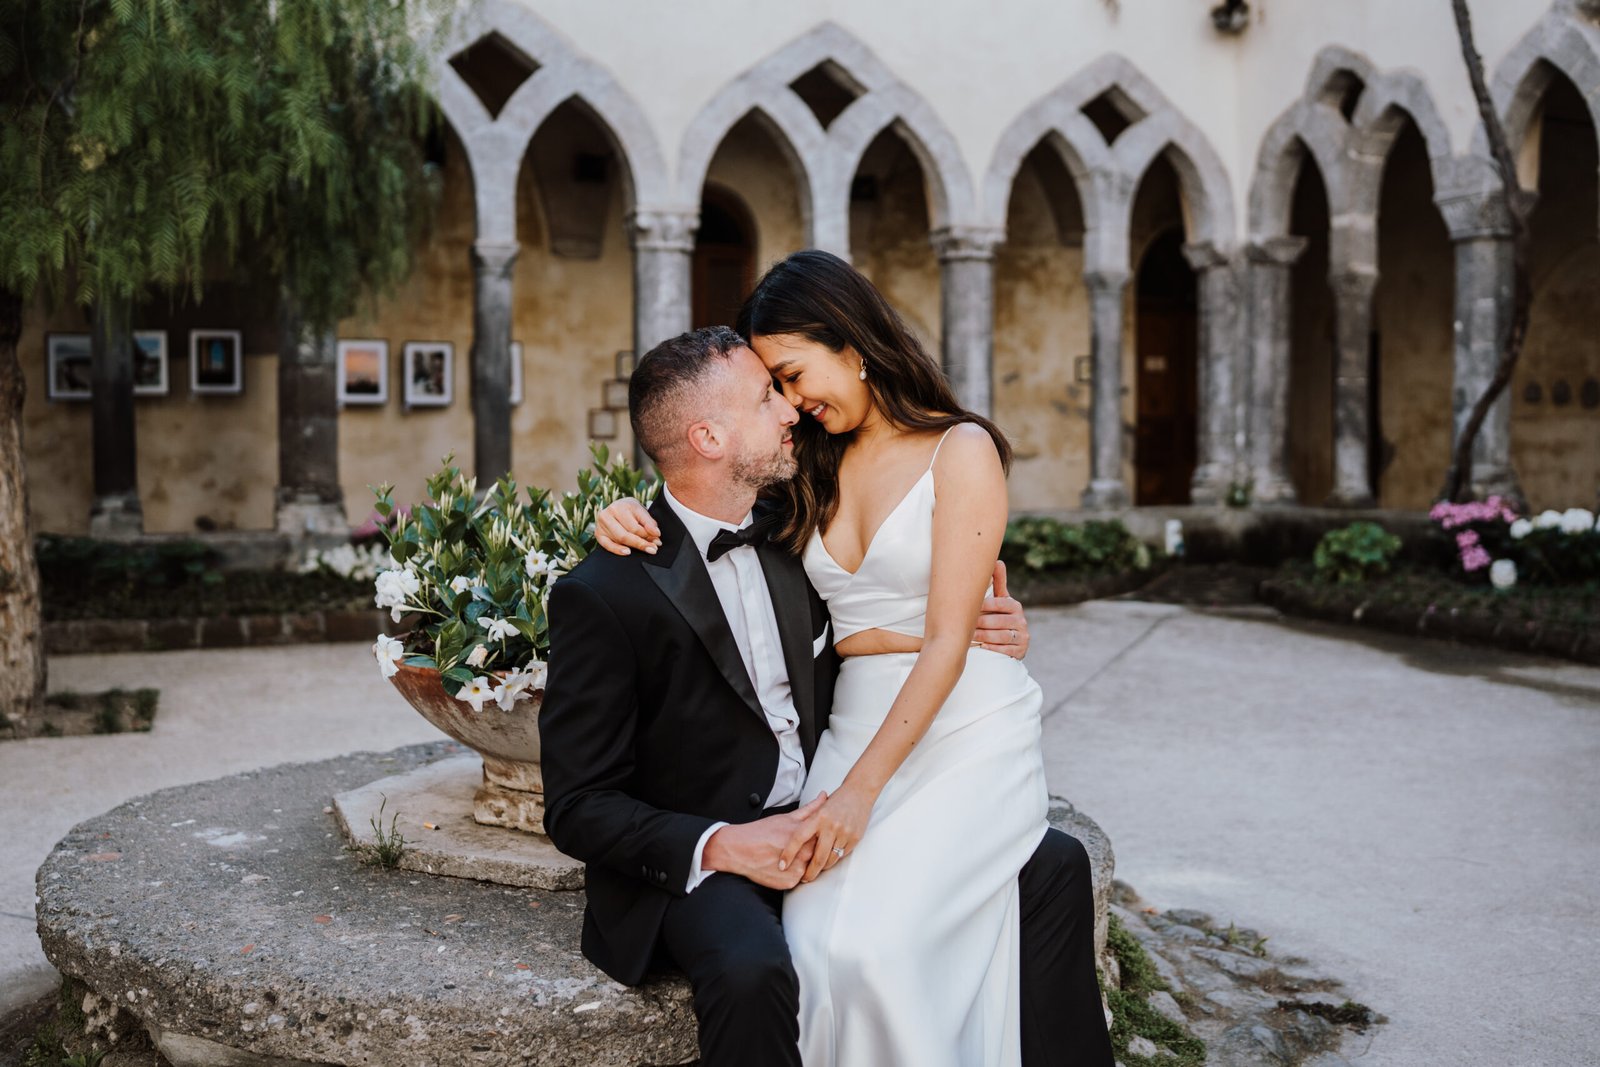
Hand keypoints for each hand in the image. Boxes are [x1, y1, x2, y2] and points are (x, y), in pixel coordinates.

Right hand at [595, 497, 660, 555]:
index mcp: (621, 505)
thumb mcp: (642, 512)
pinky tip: (627, 552)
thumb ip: (649, 523)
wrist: (618, 508)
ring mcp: (601, 524)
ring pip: (619, 539)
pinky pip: (607, 545)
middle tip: (653, 549)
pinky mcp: (598, 533)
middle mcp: (608, 513)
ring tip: (646, 549)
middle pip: (627, 534)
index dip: (648, 535)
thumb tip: (656, 534)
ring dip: (634, 546)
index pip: (636, 526)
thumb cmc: (631, 511)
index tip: (658, 542)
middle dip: (642, 543)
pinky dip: (617, 550)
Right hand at [702, 793, 825, 889]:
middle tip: (795, 849)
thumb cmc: (761, 832)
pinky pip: (798, 880)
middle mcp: (803, 854)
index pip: (824, 838)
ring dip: (802, 864)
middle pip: (818, 854)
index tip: (810, 837)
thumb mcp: (787, 818)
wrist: (739, 850)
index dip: (819, 837)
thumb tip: (824, 796)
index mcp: (805, 836)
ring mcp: (797, 870)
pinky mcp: (789, 883)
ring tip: (787, 857)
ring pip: (809, 868)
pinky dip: (792, 874)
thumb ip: (810, 809)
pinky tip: (781, 866)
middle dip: (811, 852)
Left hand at [780, 782, 873, 882]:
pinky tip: (830, 858)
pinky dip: (835, 858)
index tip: (782, 865)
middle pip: (817, 857)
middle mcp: (831, 826)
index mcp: (818, 818)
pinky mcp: (855, 838)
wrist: (859, 792)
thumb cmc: (837, 800)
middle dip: (809, 872)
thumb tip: (792, 839)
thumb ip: (807, 823)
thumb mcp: (819, 808)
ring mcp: (844, 833)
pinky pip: (842, 855)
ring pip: (831, 859)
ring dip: (823, 867)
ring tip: (816, 870)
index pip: (799, 838)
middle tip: (804, 878)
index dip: (789, 853)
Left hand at [973, 561, 1028, 659]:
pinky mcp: (1021, 651)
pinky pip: (1007, 650)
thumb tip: (998, 561)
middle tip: (964, 624)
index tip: (968, 607)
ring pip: (1002, 636)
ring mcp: (1023, 636)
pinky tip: (983, 646)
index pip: (999, 603)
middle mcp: (1021, 620)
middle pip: (999, 621)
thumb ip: (998, 583)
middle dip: (981, 623)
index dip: (983, 606)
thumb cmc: (1000, 617)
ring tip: (970, 636)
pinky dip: (994, 648)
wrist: (1012, 643)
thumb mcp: (1000, 601)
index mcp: (1015, 606)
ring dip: (985, 636)